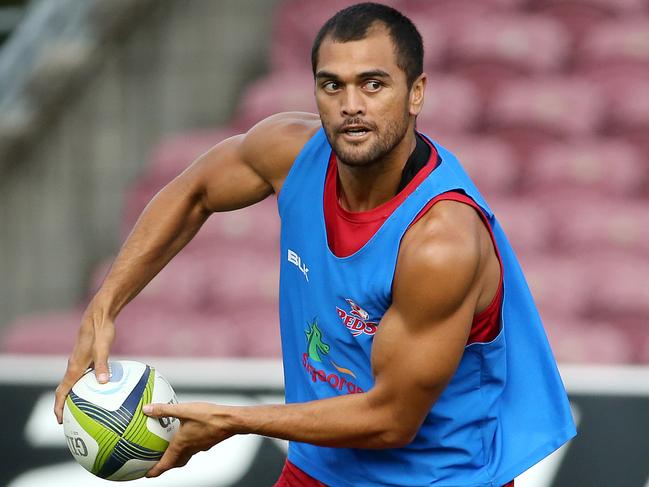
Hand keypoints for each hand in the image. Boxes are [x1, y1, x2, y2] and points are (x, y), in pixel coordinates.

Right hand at [53, 302, 115, 423]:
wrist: (99, 315)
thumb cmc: (100, 331)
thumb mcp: (103, 349)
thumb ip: (103, 365)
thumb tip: (104, 383)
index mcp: (75, 367)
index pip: (62, 392)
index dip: (59, 407)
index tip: (59, 421)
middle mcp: (74, 365)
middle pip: (66, 390)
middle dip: (65, 405)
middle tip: (70, 420)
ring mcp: (80, 360)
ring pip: (75, 382)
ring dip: (75, 396)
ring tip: (84, 408)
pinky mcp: (88, 356)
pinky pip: (84, 375)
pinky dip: (87, 384)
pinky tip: (100, 387)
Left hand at [143, 402, 232, 477]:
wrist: (231, 420)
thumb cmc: (210, 417)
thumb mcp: (184, 410)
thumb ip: (164, 410)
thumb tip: (148, 409)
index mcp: (182, 445)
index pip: (165, 464)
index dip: (155, 471)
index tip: (146, 474)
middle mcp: (190, 448)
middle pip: (175, 463)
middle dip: (165, 466)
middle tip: (157, 465)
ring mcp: (200, 446)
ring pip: (185, 456)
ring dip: (176, 457)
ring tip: (170, 450)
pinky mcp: (207, 441)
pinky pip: (193, 448)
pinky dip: (186, 446)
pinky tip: (188, 435)